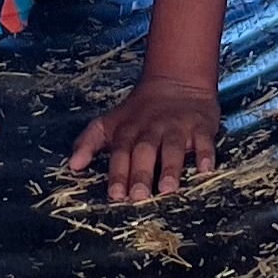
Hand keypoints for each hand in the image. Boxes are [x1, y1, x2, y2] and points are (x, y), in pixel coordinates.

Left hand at [68, 77, 220, 201]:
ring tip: (168, 188)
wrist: (176, 81)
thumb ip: (89, 142)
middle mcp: (151, 129)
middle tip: (140, 196)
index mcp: (128, 130)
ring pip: (172, 147)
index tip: (116, 195)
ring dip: (170, 167)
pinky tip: (205, 169)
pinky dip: (205, 153)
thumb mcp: (110, 123)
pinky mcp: (201, 126)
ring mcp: (177, 127)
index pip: (121, 152)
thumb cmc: (139, 112)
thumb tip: (72, 166)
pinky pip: (204, 140)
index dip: (118, 173)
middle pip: (144, 151)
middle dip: (142, 173)